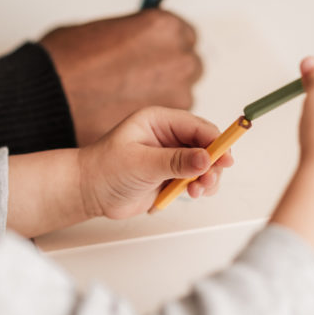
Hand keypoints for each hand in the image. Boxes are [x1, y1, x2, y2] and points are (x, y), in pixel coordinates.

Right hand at [40, 11, 202, 145]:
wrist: (49, 103)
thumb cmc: (65, 66)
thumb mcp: (101, 32)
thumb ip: (133, 35)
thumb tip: (139, 40)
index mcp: (164, 28)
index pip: (184, 36)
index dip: (166, 49)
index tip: (155, 58)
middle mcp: (178, 58)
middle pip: (187, 66)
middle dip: (168, 74)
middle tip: (141, 82)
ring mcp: (177, 92)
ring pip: (180, 96)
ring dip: (163, 99)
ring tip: (127, 101)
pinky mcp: (166, 125)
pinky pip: (169, 122)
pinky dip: (156, 123)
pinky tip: (128, 116)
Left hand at [78, 107, 233, 219]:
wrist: (88, 192)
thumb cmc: (104, 169)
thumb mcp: (141, 163)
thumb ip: (175, 161)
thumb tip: (206, 159)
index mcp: (159, 121)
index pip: (197, 127)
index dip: (215, 141)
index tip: (225, 158)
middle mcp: (168, 137)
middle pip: (206, 145)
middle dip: (213, 163)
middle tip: (209, 180)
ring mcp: (170, 157)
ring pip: (203, 164)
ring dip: (206, 178)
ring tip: (197, 190)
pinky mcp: (170, 176)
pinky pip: (194, 179)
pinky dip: (198, 187)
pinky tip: (191, 194)